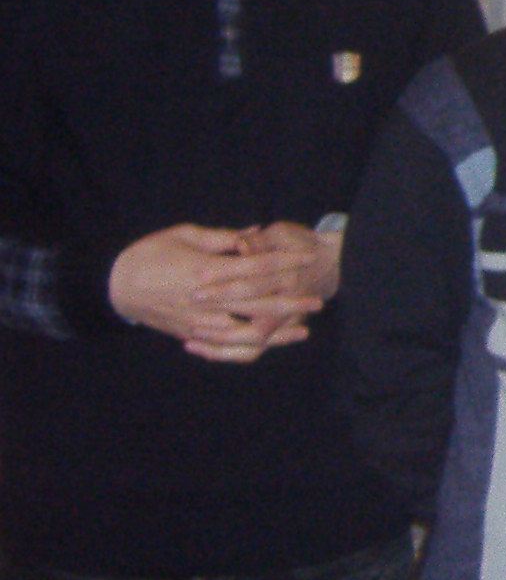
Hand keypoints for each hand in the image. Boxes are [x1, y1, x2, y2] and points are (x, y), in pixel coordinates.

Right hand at [108, 224, 324, 363]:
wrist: (113, 285)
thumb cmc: (149, 254)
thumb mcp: (183, 235)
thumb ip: (221, 238)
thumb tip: (253, 232)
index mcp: (207, 271)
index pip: (256, 267)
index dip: (285, 263)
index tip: (308, 260)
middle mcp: (207, 300)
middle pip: (258, 303)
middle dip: (291, 303)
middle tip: (318, 301)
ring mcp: (200, 321)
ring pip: (247, 332)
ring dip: (278, 331)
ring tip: (302, 328)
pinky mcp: (193, 334)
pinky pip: (227, 346)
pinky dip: (251, 345)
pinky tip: (270, 342)